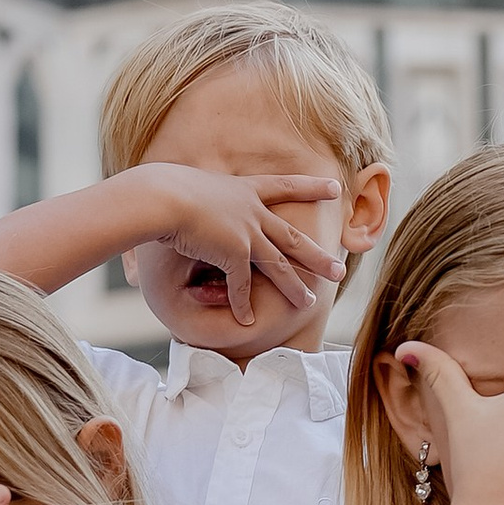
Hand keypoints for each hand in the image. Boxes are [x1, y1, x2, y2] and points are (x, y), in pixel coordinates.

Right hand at [129, 165, 347, 329]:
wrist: (162, 196)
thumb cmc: (165, 188)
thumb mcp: (190, 184)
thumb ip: (200, 198)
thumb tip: (188, 195)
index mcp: (244, 190)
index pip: (285, 186)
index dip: (311, 187)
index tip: (334, 187)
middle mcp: (252, 211)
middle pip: (293, 237)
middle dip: (319, 256)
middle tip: (340, 269)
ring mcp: (247, 232)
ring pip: (279, 266)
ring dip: (295, 287)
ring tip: (310, 303)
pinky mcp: (234, 253)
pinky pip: (242, 286)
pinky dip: (243, 305)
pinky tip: (249, 320)